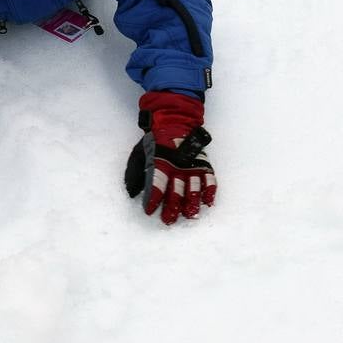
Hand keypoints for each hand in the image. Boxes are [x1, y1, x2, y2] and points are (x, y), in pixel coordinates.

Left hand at [124, 91, 216, 224]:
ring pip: (193, 189)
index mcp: (160, 163)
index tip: (149, 211)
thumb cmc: (155, 141)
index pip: (157, 184)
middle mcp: (177, 167)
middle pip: (176, 192)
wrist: (174, 121)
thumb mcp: (140, 153)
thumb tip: (132, 192)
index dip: (153, 198)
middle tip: (167, 220)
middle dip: (171, 208)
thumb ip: (136, 171)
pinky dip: (210, 191)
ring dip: (191, 204)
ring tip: (189, 215)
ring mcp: (192, 166)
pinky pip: (210, 180)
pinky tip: (208, 202)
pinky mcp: (203, 165)